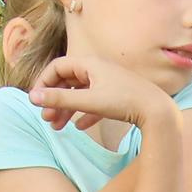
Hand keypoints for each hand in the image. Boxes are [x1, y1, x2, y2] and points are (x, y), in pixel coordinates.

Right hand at [29, 56, 164, 130]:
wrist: (159, 112)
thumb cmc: (126, 102)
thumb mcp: (90, 101)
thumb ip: (61, 100)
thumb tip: (32, 98)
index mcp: (90, 64)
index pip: (58, 67)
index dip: (44, 83)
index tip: (36, 101)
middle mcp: (99, 71)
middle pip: (68, 82)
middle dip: (55, 100)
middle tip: (45, 118)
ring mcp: (109, 84)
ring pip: (81, 95)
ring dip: (67, 109)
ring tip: (57, 127)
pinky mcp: (118, 98)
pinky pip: (96, 104)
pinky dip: (85, 114)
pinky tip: (79, 127)